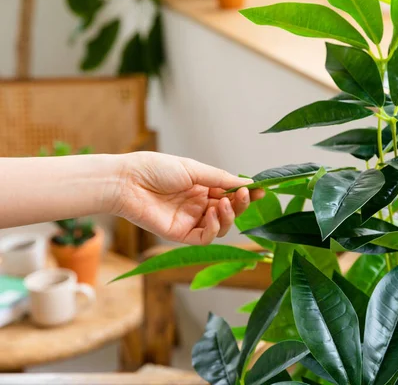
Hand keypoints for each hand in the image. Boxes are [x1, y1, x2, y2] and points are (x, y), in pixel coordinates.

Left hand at [113, 152, 263, 244]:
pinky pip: (205, 238)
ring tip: (223, 205)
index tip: (261, 190)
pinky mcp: (181, 235)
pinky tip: (212, 215)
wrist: (127, 181)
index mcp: (202, 187)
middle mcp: (198, 205)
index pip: (230, 194)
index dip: (245, 194)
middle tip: (243, 196)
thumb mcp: (194, 169)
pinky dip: (214, 228)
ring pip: (221, 226)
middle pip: (229, 211)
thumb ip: (220, 179)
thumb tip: (247, 183)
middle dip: (240, 204)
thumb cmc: (156, 169)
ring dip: (228, 217)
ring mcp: (190, 220)